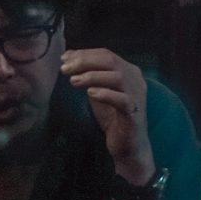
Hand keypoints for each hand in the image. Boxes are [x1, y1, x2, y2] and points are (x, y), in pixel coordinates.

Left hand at [64, 47, 152, 181]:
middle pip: (110, 61)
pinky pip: (122, 99)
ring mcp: (137, 96)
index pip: (106, 54)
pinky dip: (105, 94)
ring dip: (92, 76)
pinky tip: (90, 94)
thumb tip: (67, 57)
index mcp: (128, 71)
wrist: (128, 145)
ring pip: (117, 77)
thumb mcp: (97, 90)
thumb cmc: (112, 116)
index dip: (84, 54)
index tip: (64, 59)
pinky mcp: (134, 113)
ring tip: (73, 81)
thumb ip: (87, 74)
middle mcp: (135, 80)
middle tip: (65, 69)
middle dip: (85, 62)